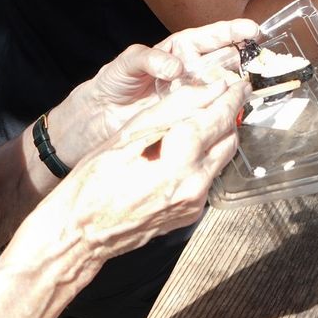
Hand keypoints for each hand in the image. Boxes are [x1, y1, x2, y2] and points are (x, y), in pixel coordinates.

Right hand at [44, 65, 245, 265]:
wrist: (80, 234)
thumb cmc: (92, 182)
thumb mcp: (128, 134)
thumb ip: (173, 109)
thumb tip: (208, 89)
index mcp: (178, 161)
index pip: (218, 118)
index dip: (231, 96)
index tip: (238, 83)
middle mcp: (193, 184)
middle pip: (228, 139)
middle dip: (229, 115)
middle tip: (226, 95)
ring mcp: (194, 203)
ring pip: (221, 159)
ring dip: (219, 136)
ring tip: (207, 117)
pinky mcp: (190, 214)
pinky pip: (208, 177)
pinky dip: (205, 157)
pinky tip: (189, 147)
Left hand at [56, 19, 254, 160]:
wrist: (98, 118)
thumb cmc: (112, 83)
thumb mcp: (127, 62)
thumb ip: (150, 59)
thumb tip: (176, 67)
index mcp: (179, 50)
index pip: (211, 37)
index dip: (232, 32)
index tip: (252, 29)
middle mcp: (190, 71)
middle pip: (225, 60)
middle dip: (245, 58)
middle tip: (261, 59)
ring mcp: (192, 95)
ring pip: (222, 86)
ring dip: (237, 84)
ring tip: (251, 83)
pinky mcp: (189, 117)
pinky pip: (210, 111)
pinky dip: (222, 109)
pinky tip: (232, 108)